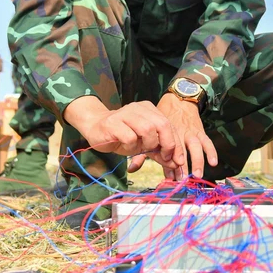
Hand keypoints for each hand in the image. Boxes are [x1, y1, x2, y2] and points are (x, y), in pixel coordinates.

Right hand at [63, 96, 184, 171]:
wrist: (95, 127)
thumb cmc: (121, 135)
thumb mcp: (143, 143)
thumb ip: (158, 151)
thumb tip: (175, 163)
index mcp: (149, 109)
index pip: (169, 125)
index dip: (176, 144)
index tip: (177, 160)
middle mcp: (139, 108)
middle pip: (161, 125)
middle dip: (167, 144)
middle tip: (164, 158)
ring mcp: (125, 114)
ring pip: (147, 129)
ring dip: (147, 145)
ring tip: (139, 149)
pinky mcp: (113, 123)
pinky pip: (130, 137)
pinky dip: (131, 147)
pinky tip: (126, 147)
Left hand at [131, 93, 217, 179]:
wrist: (178, 100)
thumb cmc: (162, 119)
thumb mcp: (151, 131)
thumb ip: (142, 150)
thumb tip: (131, 169)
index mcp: (165, 133)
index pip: (166, 150)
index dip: (168, 165)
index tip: (169, 179)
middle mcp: (179, 133)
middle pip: (181, 150)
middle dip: (182, 165)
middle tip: (181, 180)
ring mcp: (191, 132)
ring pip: (195, 146)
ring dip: (197, 160)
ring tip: (197, 174)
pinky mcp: (200, 131)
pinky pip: (207, 142)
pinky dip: (211, 152)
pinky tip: (213, 162)